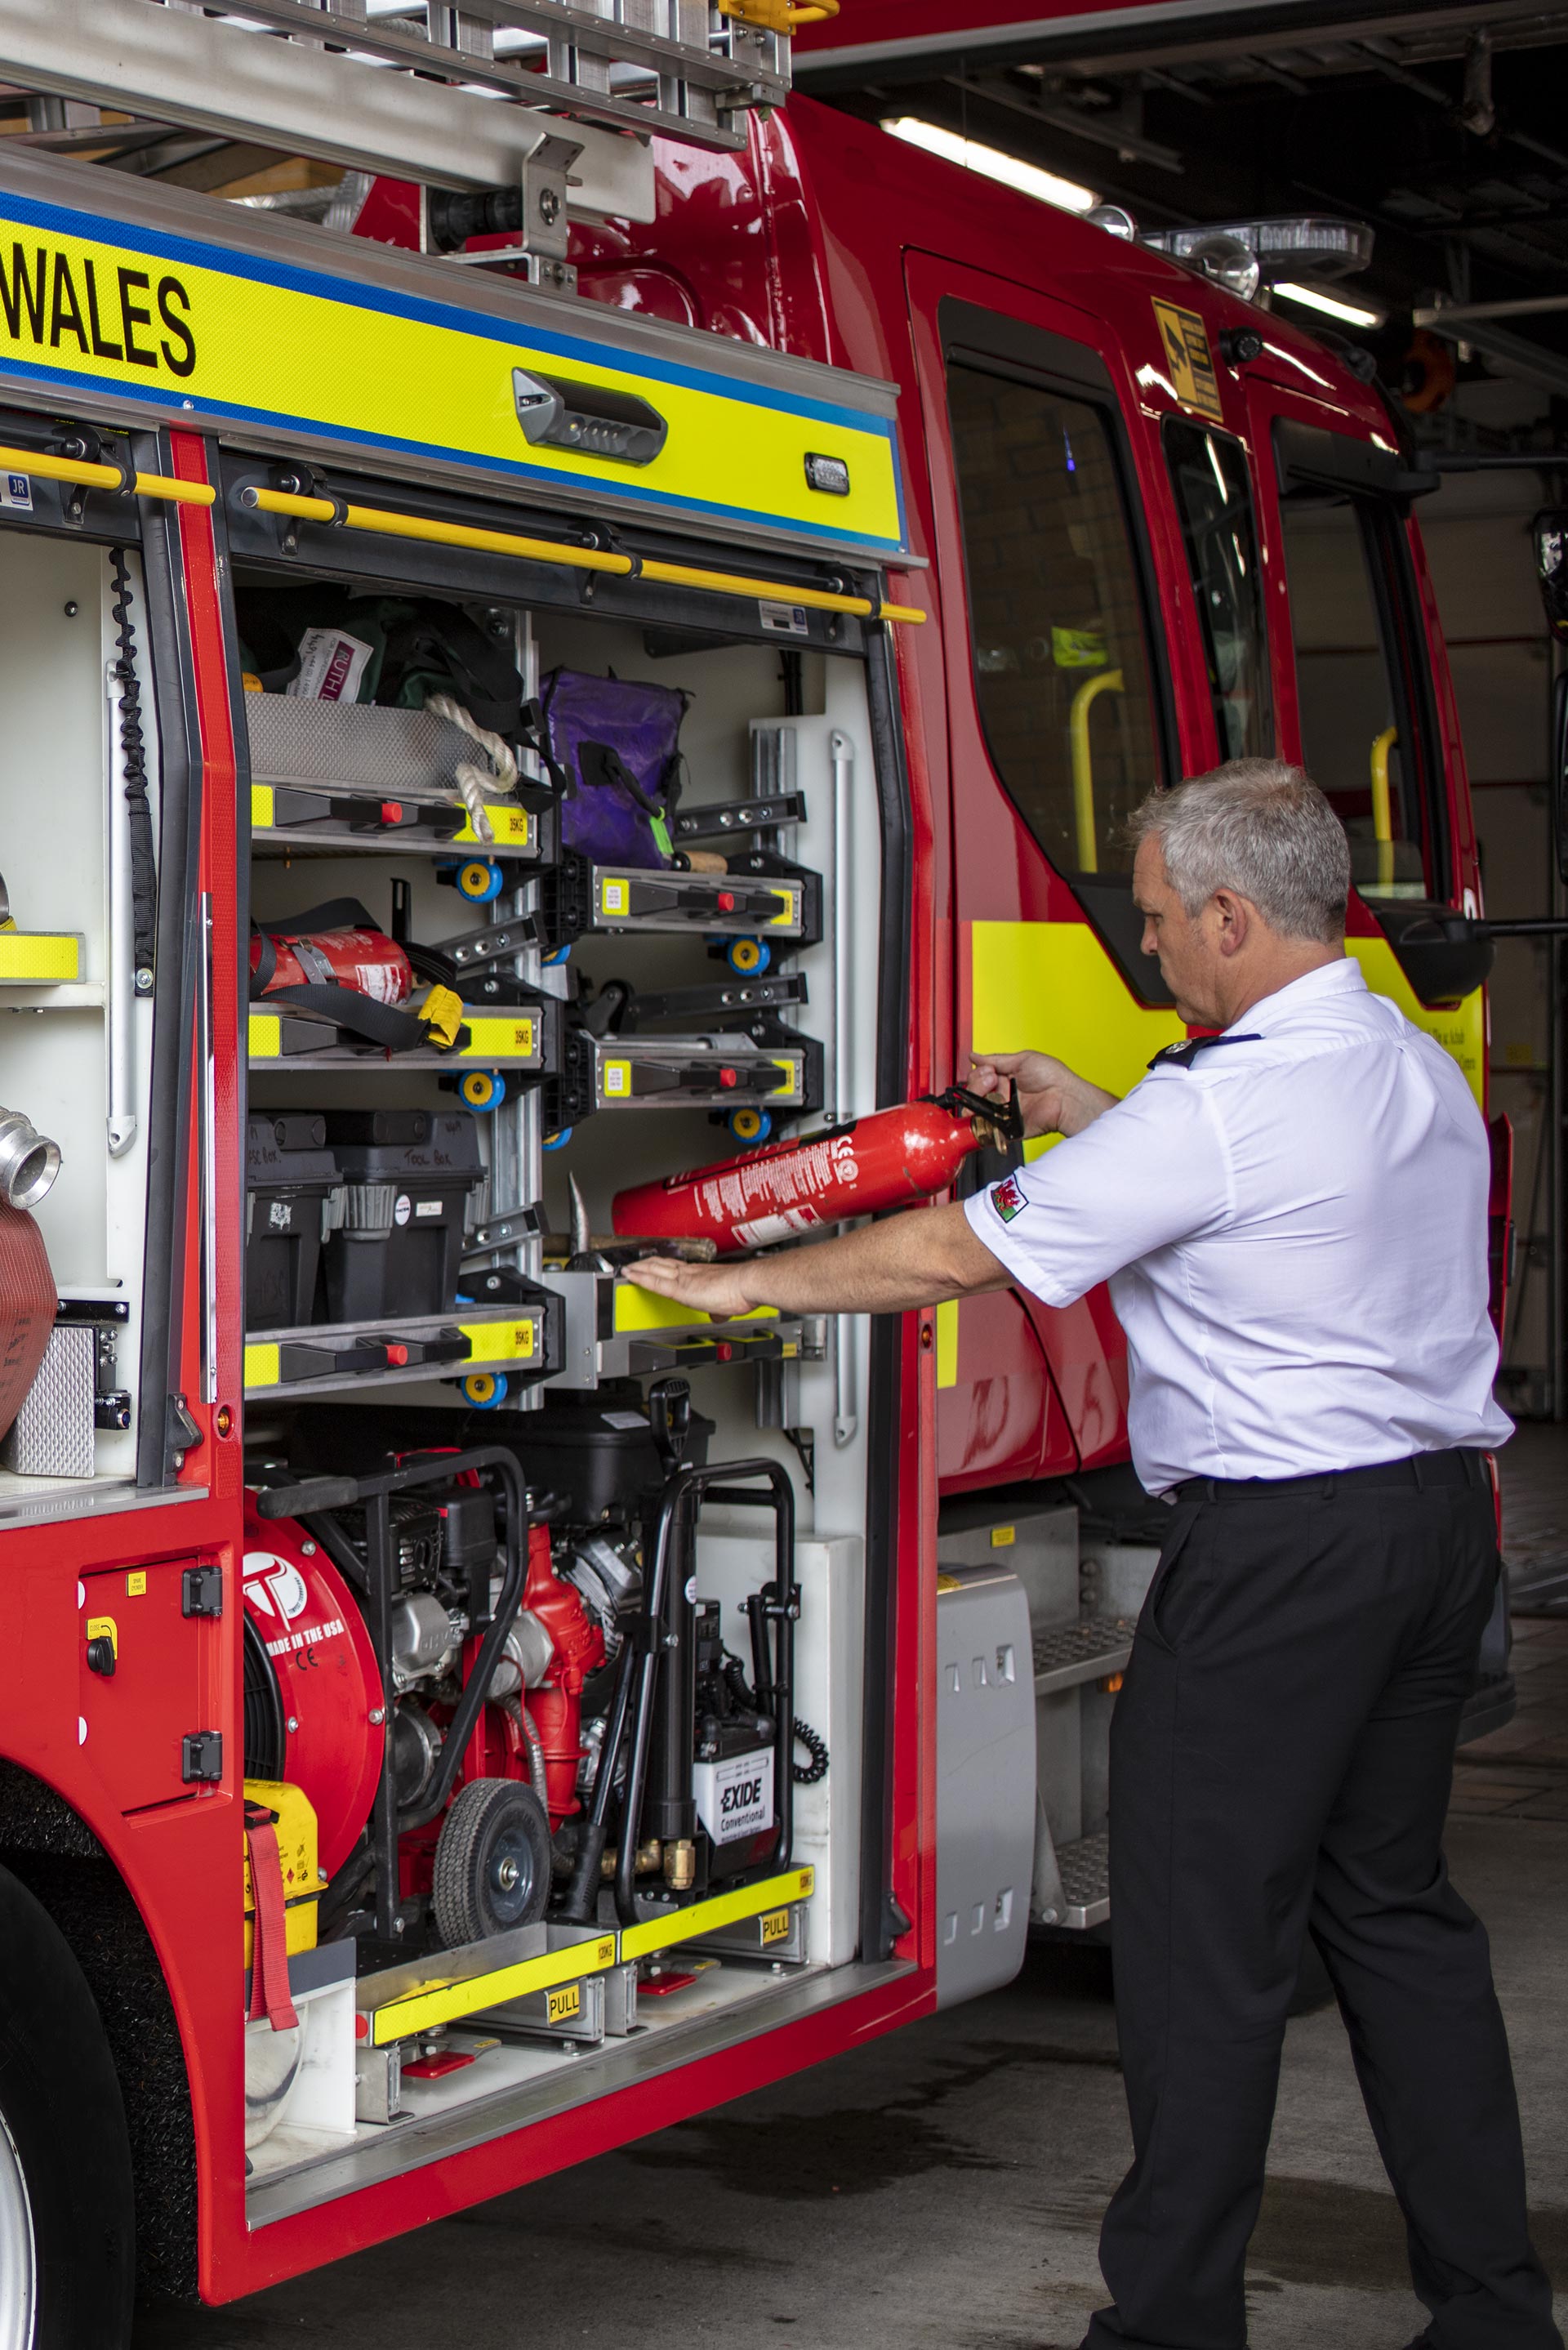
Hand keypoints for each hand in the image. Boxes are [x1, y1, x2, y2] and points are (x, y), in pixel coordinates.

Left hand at [629, 1255, 759, 1318]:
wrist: (748, 1284)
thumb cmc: (744, 1291)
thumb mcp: (728, 1303)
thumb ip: (719, 1310)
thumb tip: (718, 1316)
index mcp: (702, 1274)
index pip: (676, 1267)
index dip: (663, 1265)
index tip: (654, 1265)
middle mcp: (691, 1272)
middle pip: (662, 1264)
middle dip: (647, 1264)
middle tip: (634, 1263)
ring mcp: (684, 1279)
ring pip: (655, 1270)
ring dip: (639, 1269)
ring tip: (627, 1269)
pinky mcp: (680, 1289)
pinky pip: (655, 1282)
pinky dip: (641, 1278)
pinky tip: (631, 1276)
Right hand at [968, 1050, 1117, 1138]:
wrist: (1065, 1097)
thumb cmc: (1053, 1077)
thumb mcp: (1023, 1059)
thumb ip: (996, 1059)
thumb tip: (975, 1056)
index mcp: (1005, 1079)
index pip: (978, 1079)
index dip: (978, 1075)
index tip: (987, 1071)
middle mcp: (1003, 1096)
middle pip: (974, 1094)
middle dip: (977, 1085)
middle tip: (992, 1080)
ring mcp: (1004, 1113)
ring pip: (976, 1111)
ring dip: (980, 1100)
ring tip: (996, 1094)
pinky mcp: (1007, 1129)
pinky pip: (988, 1128)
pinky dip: (984, 1120)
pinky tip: (991, 1109)